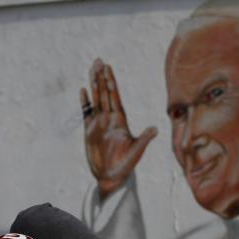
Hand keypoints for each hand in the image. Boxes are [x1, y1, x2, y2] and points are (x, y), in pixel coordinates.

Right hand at [80, 59, 157, 199]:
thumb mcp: (136, 152)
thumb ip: (144, 139)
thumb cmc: (125, 166)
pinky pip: (87, 113)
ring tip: (91, 70)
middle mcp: (110, 119)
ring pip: (96, 100)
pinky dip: (85, 102)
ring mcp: (99, 124)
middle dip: (101, 78)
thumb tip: (155, 129)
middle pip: (105, 94)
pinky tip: (83, 91)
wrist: (111, 177)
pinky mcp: (89, 131)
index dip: (112, 82)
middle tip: (99, 61)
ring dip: (93, 85)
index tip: (108, 69)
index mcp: (120, 120)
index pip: (115, 97)